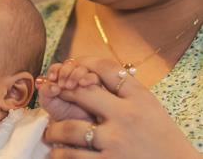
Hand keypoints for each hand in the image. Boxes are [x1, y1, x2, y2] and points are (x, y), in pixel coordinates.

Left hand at [37, 60, 99, 121]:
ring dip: (75, 74)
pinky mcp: (98, 87)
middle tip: (61, 85)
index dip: (54, 70)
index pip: (57, 67)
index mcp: (60, 78)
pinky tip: (83, 84)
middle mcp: (73, 77)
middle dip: (64, 72)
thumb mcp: (48, 103)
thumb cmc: (61, 114)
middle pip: (70, 64)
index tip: (51, 78)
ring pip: (82, 69)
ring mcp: (86, 81)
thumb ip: (45, 92)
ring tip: (70, 87)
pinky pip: (95, 77)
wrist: (77, 129)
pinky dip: (88, 78)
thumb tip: (51, 85)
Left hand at [43, 57, 198, 157]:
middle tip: (53, 96)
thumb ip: (125, 93)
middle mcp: (126, 117)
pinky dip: (60, 154)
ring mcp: (116, 142)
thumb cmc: (162, 138)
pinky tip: (57, 153)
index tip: (71, 66)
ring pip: (69, 129)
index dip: (83, 63)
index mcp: (140, 99)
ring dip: (54, 131)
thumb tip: (91, 74)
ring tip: (51, 133)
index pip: (106, 68)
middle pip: (81, 92)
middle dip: (62, 92)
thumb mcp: (150, 108)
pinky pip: (72, 156)